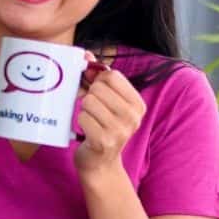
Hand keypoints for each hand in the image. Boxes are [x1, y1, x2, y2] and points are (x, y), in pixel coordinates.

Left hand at [74, 53, 144, 173]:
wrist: (100, 163)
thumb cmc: (102, 127)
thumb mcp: (108, 103)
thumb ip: (99, 78)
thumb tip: (85, 55)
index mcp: (138, 104)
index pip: (112, 76)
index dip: (97, 80)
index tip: (95, 89)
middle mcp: (133, 117)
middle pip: (98, 88)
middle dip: (89, 96)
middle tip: (92, 110)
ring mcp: (120, 130)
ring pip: (88, 102)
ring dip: (84, 110)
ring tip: (91, 121)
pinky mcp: (103, 141)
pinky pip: (82, 117)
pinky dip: (80, 122)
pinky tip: (87, 131)